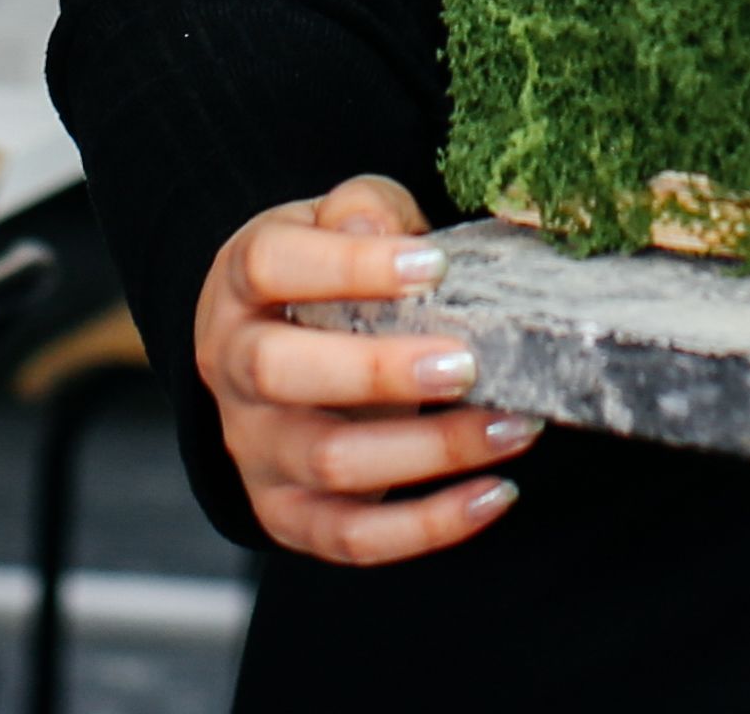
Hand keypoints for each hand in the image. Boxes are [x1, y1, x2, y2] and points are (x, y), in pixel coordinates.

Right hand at [193, 175, 535, 565]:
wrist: (274, 351)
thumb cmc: (322, 280)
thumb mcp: (336, 224)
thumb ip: (363, 212)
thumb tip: (377, 229)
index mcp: (240, 286)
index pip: (271, 266)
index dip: (347, 268)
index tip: (432, 267)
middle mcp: (234, 369)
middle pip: (281, 373)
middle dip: (379, 372)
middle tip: (465, 362)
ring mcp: (257, 448)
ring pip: (329, 462)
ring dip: (430, 450)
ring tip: (514, 424)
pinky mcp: (288, 514)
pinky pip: (353, 537)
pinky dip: (429, 525)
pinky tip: (495, 494)